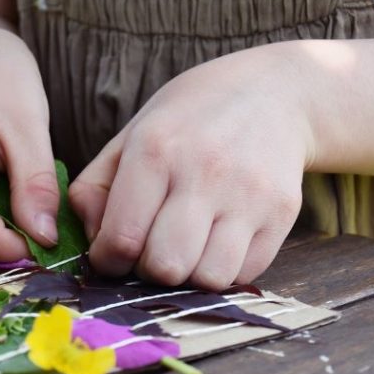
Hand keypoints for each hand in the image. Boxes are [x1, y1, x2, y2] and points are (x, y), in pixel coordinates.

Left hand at [70, 45, 314, 289]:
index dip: (107, 261)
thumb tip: (92, 243)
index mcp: (155, 150)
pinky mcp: (282, 214)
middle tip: (148, 251)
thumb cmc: (186, 122)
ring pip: (208, 279)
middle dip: (146, 272)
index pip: (122, 239)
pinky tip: (213, 243)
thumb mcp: (128, 138)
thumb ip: (94, 189)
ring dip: (187, 277)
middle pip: (165, 267)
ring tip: (183, 249)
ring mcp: (248, 195)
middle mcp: (204, 173)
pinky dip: (221, 271)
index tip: (111, 254)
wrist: (272, 93)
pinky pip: (243, 274)